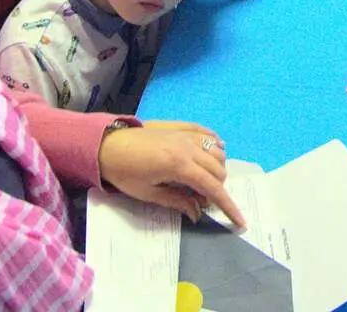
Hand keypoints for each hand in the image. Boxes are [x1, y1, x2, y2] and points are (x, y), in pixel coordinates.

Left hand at [99, 120, 244, 226]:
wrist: (106, 144)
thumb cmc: (124, 173)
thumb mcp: (148, 193)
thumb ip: (177, 201)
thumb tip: (197, 213)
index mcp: (179, 165)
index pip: (212, 188)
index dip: (227, 206)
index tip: (240, 221)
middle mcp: (188, 147)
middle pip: (219, 170)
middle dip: (217, 188)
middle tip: (199, 200)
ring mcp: (186, 134)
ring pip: (217, 151)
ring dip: (216, 168)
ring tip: (200, 179)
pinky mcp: (181, 126)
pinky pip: (208, 134)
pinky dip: (214, 145)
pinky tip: (211, 153)